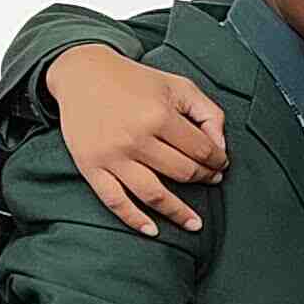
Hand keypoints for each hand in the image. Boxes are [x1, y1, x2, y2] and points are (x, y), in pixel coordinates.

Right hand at [51, 45, 229, 235]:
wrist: (82, 74)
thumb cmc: (134, 80)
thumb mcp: (178, 85)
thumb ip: (208, 112)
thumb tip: (220, 147)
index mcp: (160, 115)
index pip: (202, 150)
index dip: (218, 161)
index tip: (221, 165)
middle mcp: (137, 138)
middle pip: (182, 172)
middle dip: (203, 179)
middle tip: (210, 181)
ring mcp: (113, 156)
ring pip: (153, 194)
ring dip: (178, 212)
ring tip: (194, 224)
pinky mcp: (91, 166)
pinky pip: (115, 201)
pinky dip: (134, 219)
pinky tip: (152, 230)